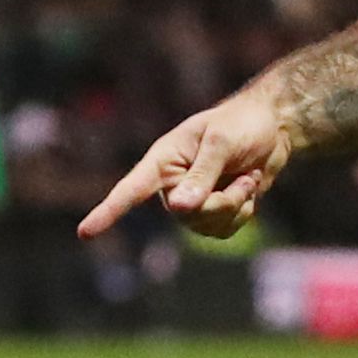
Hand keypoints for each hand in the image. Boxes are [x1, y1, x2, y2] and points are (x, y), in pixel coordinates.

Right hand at [84, 89, 292, 239]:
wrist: (272, 129)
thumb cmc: (242, 124)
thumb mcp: (222, 142)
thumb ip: (202, 174)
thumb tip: (179, 208)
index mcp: (163, 159)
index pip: (131, 189)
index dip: (108, 211)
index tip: (85, 233)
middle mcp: (172, 183)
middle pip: (185, 215)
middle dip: (221, 201)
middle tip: (245, 177)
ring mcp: (192, 201)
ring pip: (206, 226)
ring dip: (235, 205)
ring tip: (247, 177)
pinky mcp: (213, 213)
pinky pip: (223, 230)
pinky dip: (242, 213)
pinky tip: (248, 190)